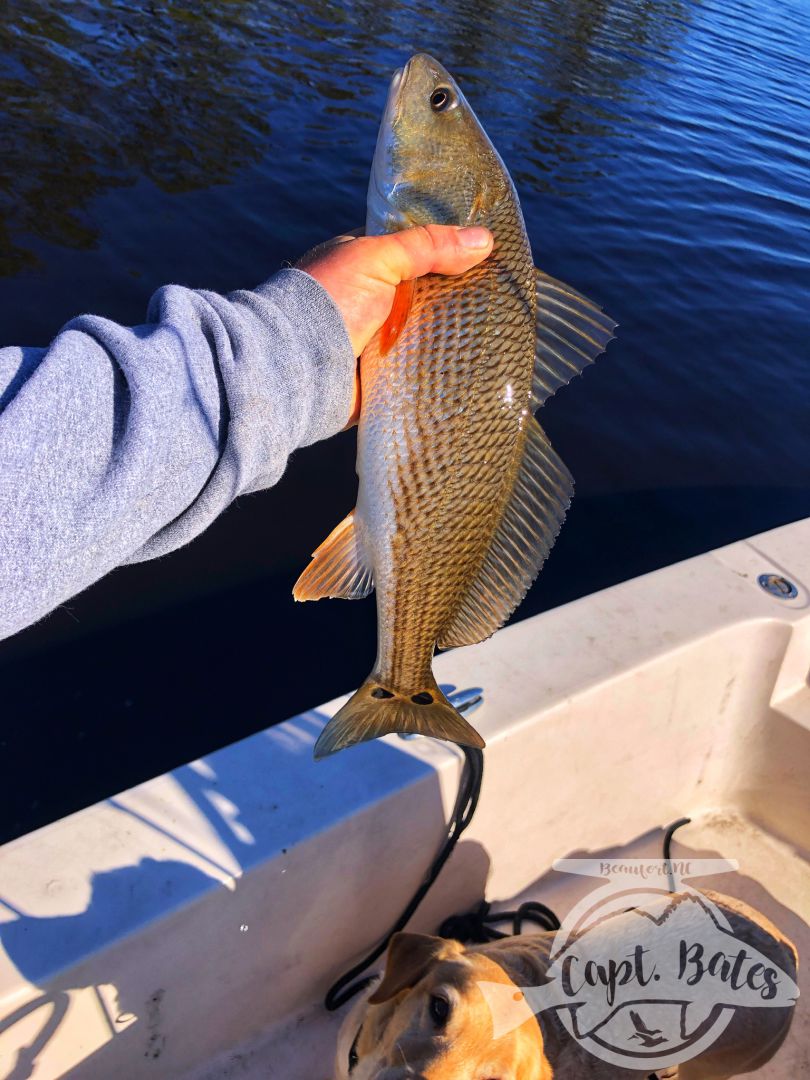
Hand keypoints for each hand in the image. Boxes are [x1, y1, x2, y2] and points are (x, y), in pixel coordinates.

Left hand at [297, 224, 493, 423]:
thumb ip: (426, 247)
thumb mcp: (377, 258)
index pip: (413, 253)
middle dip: (455, 299)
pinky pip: (418, 371)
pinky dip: (439, 369)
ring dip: (451, 336)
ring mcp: (375, 341)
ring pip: (425, 335)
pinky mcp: (381, 378)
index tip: (484, 256)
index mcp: (361, 265)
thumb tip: (484, 239)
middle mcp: (368, 302)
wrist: (296, 368)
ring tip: (497, 331)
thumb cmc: (329, 301)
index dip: (446, 254)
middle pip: (425, 296)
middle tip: (499, 297)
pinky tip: (474, 364)